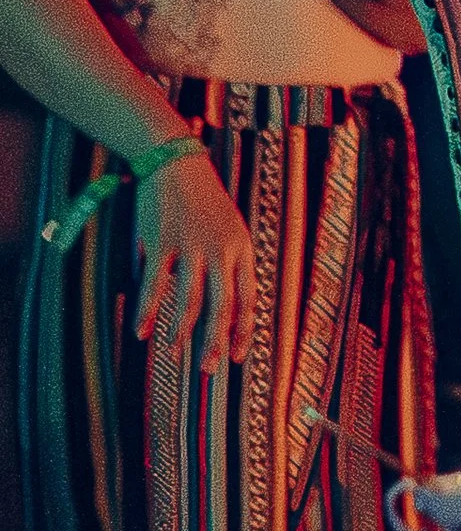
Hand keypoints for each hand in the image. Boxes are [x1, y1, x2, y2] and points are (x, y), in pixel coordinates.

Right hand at [133, 148, 254, 368]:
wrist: (177, 163)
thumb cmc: (203, 198)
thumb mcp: (230, 227)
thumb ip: (230, 263)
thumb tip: (229, 302)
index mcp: (242, 248)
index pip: (249, 298)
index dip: (244, 330)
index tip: (238, 355)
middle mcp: (221, 250)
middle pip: (223, 307)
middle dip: (216, 342)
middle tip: (208, 367)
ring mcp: (191, 246)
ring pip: (190, 301)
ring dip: (181, 332)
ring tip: (174, 353)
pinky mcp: (162, 242)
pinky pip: (155, 285)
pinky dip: (148, 311)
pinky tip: (142, 330)